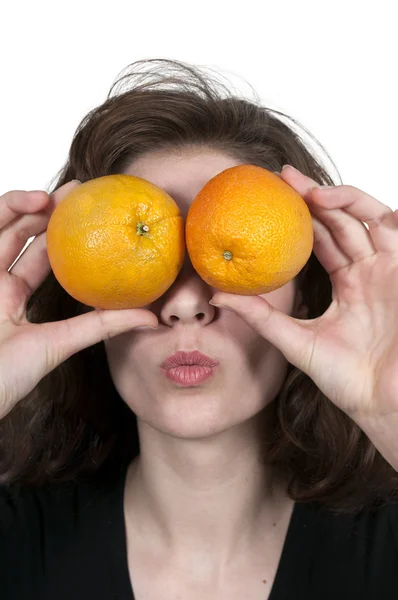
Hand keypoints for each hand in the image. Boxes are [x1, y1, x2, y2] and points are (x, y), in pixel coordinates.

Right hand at [0, 182, 157, 420]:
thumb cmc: (7, 376)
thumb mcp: (60, 343)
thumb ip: (101, 326)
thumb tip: (151, 316)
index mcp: (12, 300)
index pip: (39, 258)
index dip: (63, 236)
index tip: (94, 216)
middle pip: (19, 235)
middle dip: (48, 210)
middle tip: (80, 192)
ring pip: (1, 227)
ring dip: (24, 204)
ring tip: (57, 195)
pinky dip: (6, 210)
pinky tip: (31, 200)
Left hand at [210, 165, 397, 422]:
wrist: (383, 405)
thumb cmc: (346, 379)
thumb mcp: (295, 340)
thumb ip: (260, 316)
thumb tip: (216, 294)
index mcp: (347, 283)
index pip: (322, 238)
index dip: (299, 215)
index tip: (269, 196)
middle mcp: (370, 271)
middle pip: (342, 220)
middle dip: (315, 195)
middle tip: (282, 178)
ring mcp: (391, 270)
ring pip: (370, 218)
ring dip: (344, 199)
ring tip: (311, 192)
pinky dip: (383, 216)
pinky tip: (354, 208)